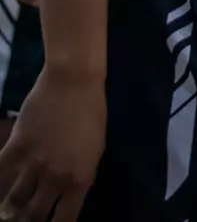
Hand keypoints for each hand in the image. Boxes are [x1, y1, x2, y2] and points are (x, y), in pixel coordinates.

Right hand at [0, 67, 105, 221]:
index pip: (64, 219)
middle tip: (21, 219)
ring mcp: (34, 163)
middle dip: (26, 221)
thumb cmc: (92, 115)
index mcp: (81, 178)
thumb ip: (79, 176)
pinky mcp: (15, 148)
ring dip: (7, 210)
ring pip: (12, 202)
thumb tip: (64, 198)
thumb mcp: (95, 151)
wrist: (74, 82)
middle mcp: (56, 176)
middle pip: (33, 215)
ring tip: (6, 212)